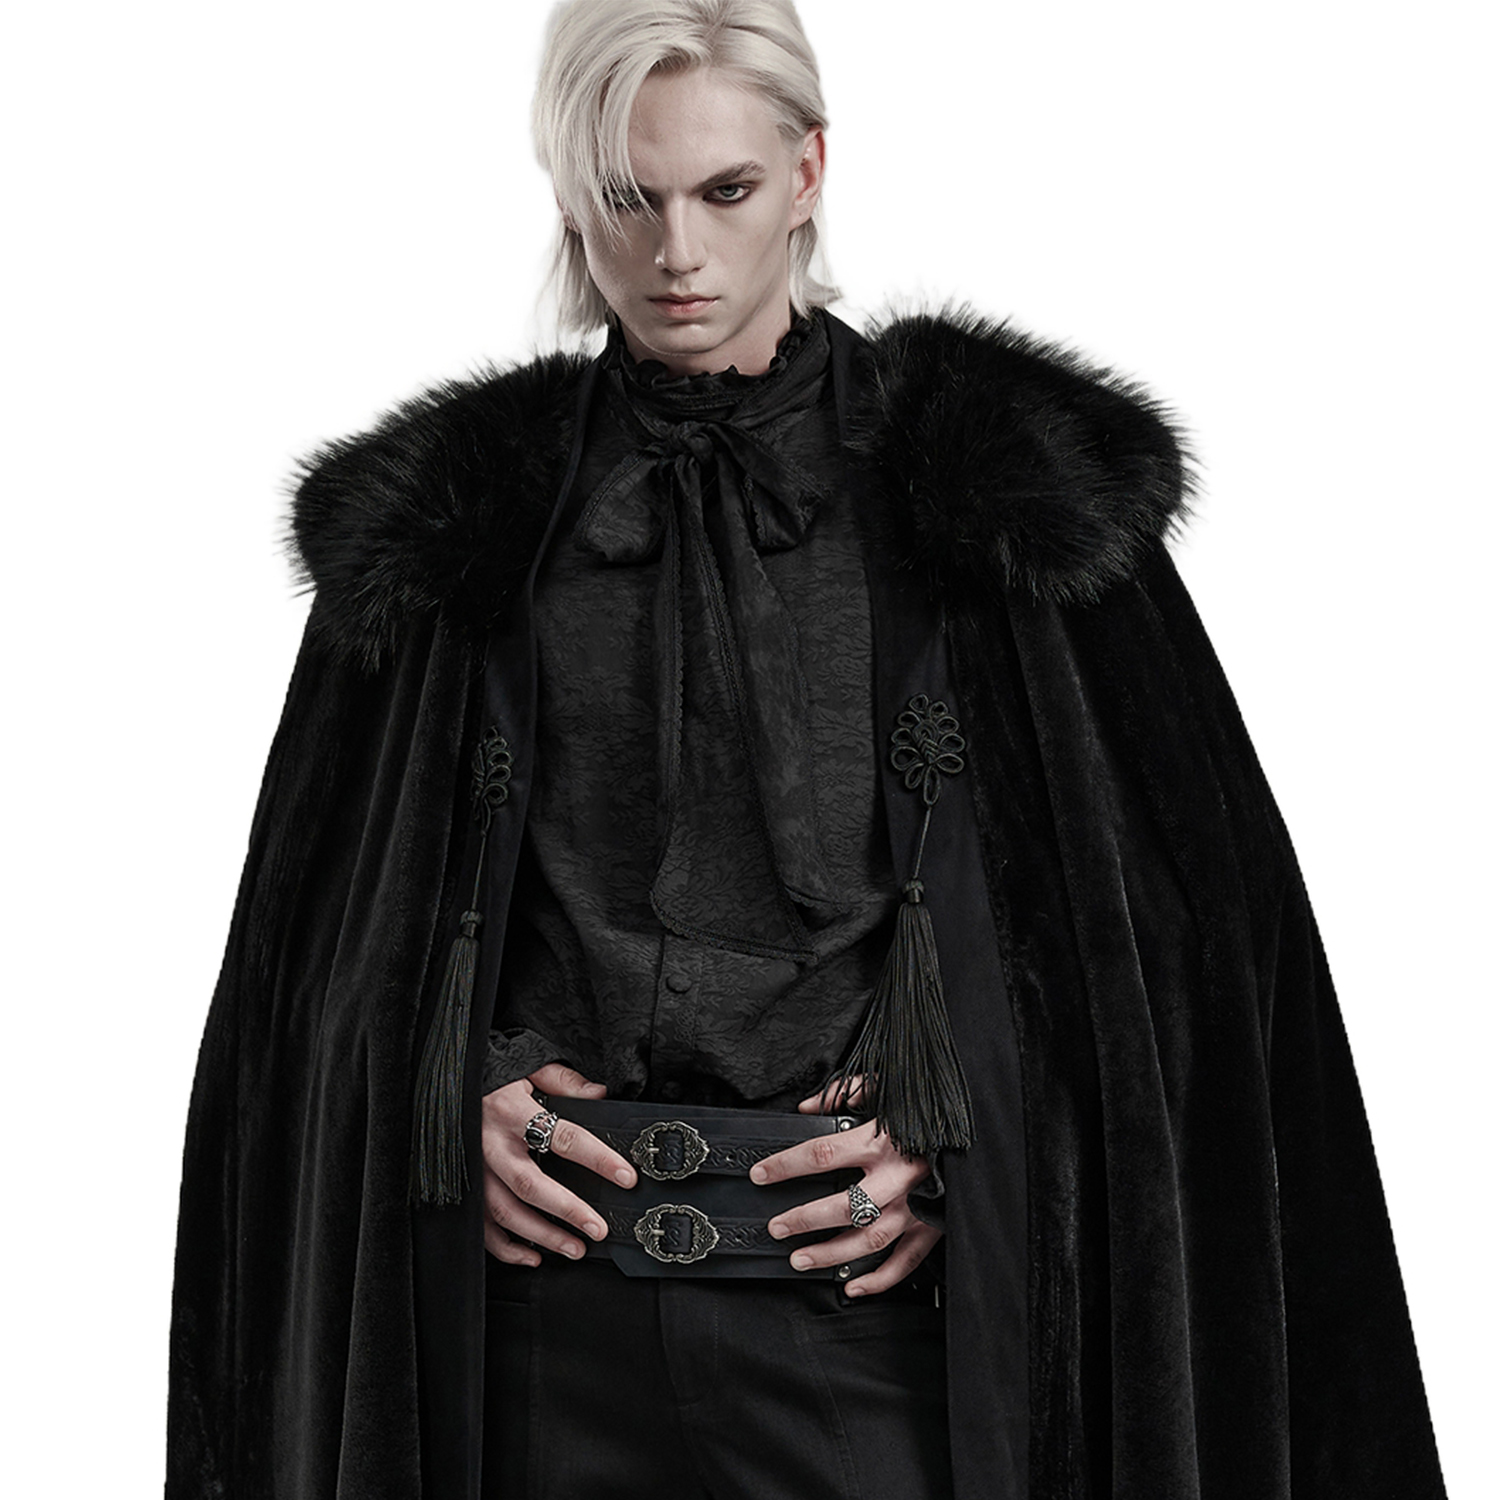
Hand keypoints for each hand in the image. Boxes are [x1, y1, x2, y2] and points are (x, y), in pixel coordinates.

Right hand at [480, 1062, 636, 1266]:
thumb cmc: (489, 1076)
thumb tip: (599, 1095)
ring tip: (574, 1248)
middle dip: (568, 1211)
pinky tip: (532, 1256)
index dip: (597, 1158)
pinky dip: (507, 1248)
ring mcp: (474, 1170)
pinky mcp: (464, 1188)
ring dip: (542, 1236)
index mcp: (512, 1111)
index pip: (563, 1137)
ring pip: (506, 1213)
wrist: (442, 1081)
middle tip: (597, 1228)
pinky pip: (483, 1226)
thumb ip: (564, 1081)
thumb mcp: (529, 1066)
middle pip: (531, 1185)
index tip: (624, 1175)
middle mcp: (490, 1144)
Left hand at [751, 1077, 941, 1296]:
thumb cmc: (932, 1110)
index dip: (786, 1165)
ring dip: (831, 1254)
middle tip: (777, 1227)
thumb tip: (807, 1108)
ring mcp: (916, 1207)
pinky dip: (878, 1279)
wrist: (982, 1131)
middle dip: (804, 1219)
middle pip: (842, 1206)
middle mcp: (897, 1177)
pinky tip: (852, 1285)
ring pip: (868, 1240)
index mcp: (882, 1140)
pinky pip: (904, 1262)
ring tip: (800, 1259)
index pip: (822, 1154)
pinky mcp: (933, 1227)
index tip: (762, 1173)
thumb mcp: (889, 1089)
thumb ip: (846, 1093)